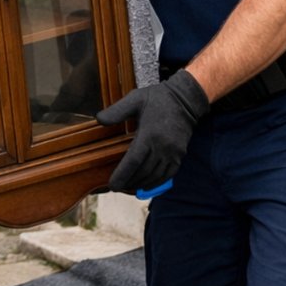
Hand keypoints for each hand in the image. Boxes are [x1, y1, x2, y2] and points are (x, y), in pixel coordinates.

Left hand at [96, 70, 209, 193]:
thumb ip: (116, 111)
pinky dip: (156, 183)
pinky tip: (146, 185)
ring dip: (141, 184)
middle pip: (144, 172)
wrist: (186, 100)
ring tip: (128, 187)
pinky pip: (168, 175)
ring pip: (155, 176)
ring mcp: (173, 153)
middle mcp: (163, 147)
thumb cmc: (158, 98)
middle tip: (117, 187)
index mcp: (149, 134)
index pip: (134, 161)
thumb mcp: (135, 99)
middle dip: (129, 182)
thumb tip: (99, 120)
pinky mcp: (180, 155)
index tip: (112, 185)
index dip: (123, 175)